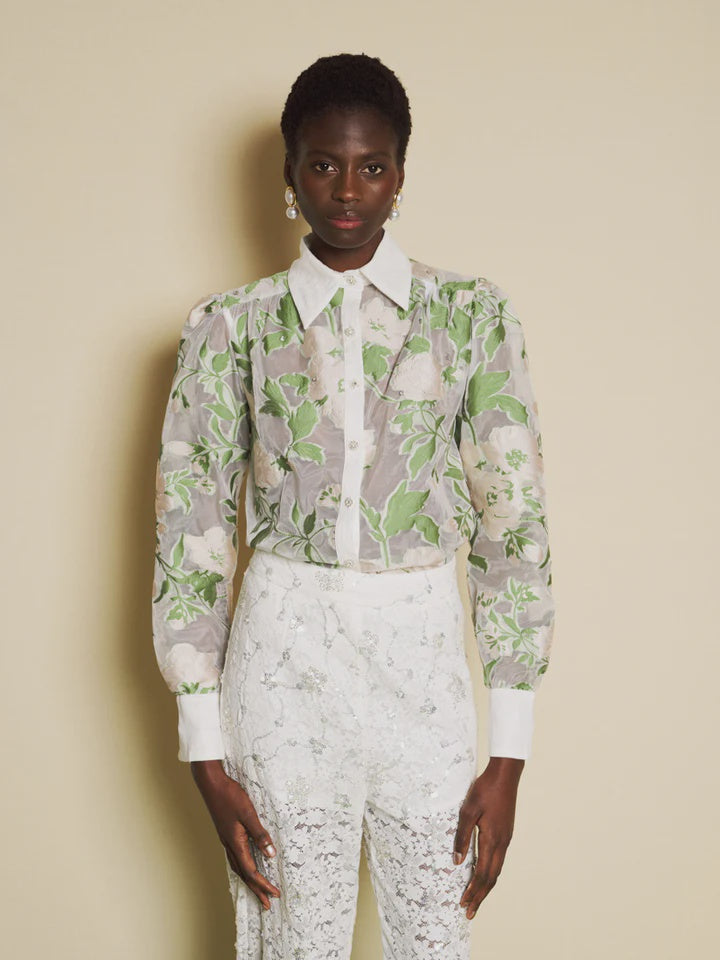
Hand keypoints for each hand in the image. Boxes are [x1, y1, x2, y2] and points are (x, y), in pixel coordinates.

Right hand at [190, 759, 280, 910]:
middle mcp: (229, 844)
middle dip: (256, 889)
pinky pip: (235, 857)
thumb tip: (271, 854)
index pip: (251, 871)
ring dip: (249, 880)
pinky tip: (246, 864)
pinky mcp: (225, 832)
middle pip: (244, 874)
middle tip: (267, 904)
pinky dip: (243, 867)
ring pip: (238, 867)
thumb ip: (260, 834)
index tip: (275, 894)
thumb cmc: (229, 796)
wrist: (210, 783)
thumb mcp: (248, 813)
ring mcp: (225, 839)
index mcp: (235, 842)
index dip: (263, 884)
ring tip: (258, 890)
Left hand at [453, 756, 523, 918]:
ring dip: (486, 886)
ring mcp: (506, 838)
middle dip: (480, 896)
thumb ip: (462, 836)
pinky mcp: (506, 832)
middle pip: (492, 877)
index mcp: (492, 839)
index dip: (473, 891)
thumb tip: (456, 862)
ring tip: (476, 898)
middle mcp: (502, 843)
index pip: (482, 873)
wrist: (505, 774)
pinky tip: (483, 873)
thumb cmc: (485, 789)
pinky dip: (490, 872)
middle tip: (469, 912)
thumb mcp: (468, 810)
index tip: (464, 905)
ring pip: (497, 869)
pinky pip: (498, 859)